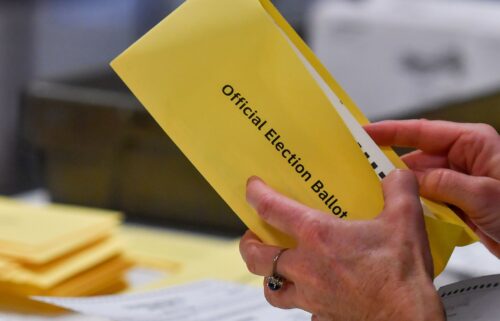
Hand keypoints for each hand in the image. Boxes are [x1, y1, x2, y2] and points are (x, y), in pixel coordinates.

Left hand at [240, 171, 443, 320]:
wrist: (408, 320)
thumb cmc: (401, 275)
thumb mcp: (406, 219)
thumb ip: (398, 189)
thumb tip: (395, 176)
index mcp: (318, 236)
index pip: (271, 209)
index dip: (256, 195)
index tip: (253, 188)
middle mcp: (306, 267)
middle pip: (257, 256)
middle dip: (249, 244)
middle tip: (255, 235)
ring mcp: (310, 296)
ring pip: (271, 289)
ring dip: (268, 277)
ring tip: (275, 267)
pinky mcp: (321, 315)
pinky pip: (301, 310)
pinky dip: (302, 300)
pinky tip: (314, 294)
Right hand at [365, 120, 499, 255]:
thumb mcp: (484, 194)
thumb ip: (444, 183)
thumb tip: (411, 177)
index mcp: (472, 143)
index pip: (422, 131)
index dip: (390, 130)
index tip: (364, 132)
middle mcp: (463, 158)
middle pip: (416, 156)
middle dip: (393, 166)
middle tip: (364, 172)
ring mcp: (458, 179)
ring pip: (419, 179)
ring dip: (404, 189)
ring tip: (379, 194)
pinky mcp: (455, 199)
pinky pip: (427, 197)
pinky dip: (414, 204)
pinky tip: (401, 211)